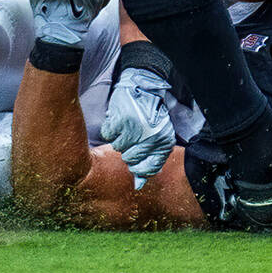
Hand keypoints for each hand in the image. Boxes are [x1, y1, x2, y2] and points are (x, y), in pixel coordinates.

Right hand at [101, 68, 175, 188]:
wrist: (144, 86)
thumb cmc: (151, 115)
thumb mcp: (158, 138)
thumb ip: (149, 162)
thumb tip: (137, 186)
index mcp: (163, 143)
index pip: (148, 169)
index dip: (139, 167)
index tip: (136, 159)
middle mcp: (150, 139)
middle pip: (130, 159)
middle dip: (129, 149)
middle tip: (132, 135)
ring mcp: (134, 130)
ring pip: (117, 148)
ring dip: (119, 137)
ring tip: (127, 125)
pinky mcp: (120, 120)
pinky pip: (108, 135)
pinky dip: (110, 128)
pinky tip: (118, 120)